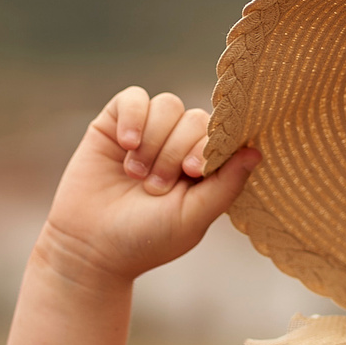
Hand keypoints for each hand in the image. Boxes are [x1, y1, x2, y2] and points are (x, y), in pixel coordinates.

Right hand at [38, 88, 259, 285]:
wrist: (89, 247)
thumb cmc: (145, 239)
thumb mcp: (192, 217)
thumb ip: (225, 185)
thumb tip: (256, 152)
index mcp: (203, 168)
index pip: (221, 135)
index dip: (209, 146)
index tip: (193, 172)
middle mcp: (178, 145)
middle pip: (195, 118)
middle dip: (176, 151)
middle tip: (155, 187)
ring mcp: (147, 132)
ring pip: (167, 105)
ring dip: (153, 141)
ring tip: (135, 174)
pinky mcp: (115, 123)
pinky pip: (133, 97)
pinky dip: (133, 117)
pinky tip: (125, 144)